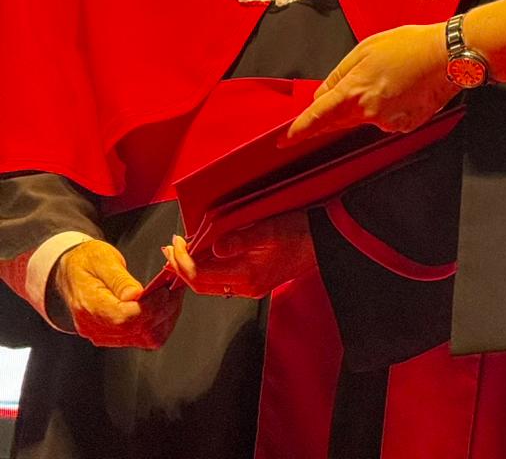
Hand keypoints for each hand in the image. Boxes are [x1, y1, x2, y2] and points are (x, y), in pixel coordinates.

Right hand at [54, 240, 181, 349]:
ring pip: (146, 339)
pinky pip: (144, 338)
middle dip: (164, 309)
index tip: (165, 290)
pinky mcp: (114, 336)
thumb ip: (119, 279)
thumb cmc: (86, 261)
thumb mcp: (102, 259)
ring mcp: (104, 335)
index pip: (124, 318)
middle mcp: (95, 327)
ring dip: (165, 317)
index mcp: (89, 306)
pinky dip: (159, 322)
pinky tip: (164, 304)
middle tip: (175, 286)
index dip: (150, 307)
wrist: (71, 272)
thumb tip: (136, 295)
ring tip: (173, 293)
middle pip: (138, 331)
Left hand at [162, 211, 314, 299]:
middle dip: (181, 267)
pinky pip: (223, 279)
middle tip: (170, 248)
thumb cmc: (300, 231)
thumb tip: (215, 247)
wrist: (325, 241)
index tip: (174, 244)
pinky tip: (206, 253)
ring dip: (193, 268)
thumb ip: (240, 239)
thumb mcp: (269, 228)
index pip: (201, 276)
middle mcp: (247, 287)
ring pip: (211, 283)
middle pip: (202, 285)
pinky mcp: (257, 281)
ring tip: (182, 250)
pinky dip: (209, 267)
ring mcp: (252, 287)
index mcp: (248, 276)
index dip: (182, 262)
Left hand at [281, 23, 457, 146]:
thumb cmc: (409, 46)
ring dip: (369, 103)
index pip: (317, 117)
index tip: (283, 140)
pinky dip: (389, 107)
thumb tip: (322, 94)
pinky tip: (403, 88)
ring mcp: (388, 122)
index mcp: (354, 90)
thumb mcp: (365, 48)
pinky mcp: (405, 126)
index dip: (298, 130)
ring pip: (366, 118)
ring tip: (391, 76)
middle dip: (336, 111)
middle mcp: (369, 112)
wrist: (447, 56)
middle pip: (339, 120)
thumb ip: (339, 74)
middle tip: (355, 87)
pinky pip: (387, 120)